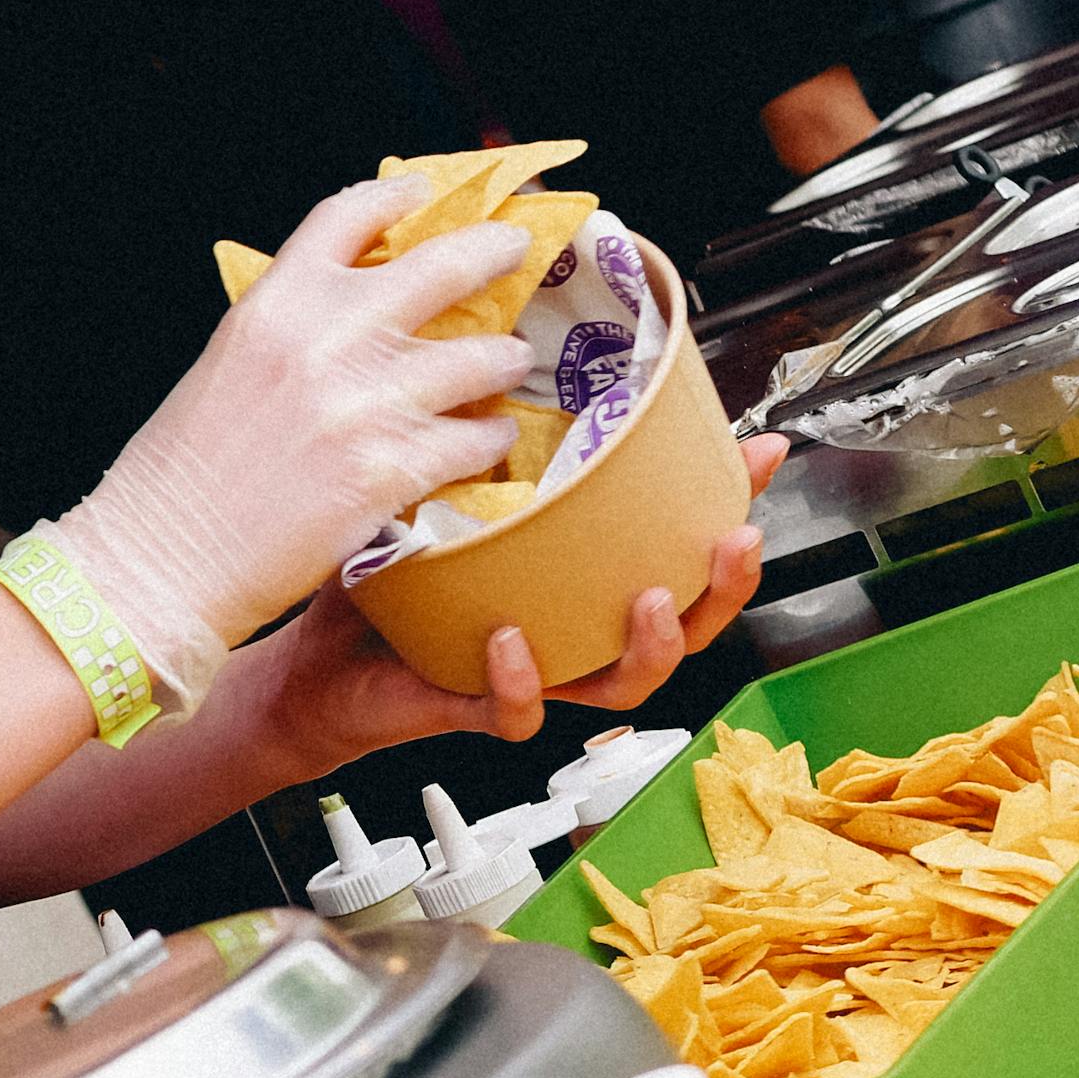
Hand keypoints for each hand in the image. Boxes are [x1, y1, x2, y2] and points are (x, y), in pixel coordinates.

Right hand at [52, 177, 538, 712]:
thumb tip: (359, 308)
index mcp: (275, 301)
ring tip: (508, 363)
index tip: (426, 193)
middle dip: (494, 251)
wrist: (164, 555)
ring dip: (503, 359)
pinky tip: (488, 442)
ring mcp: (367, 404)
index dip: (398, 195)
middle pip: (443, 265)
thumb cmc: (181, 469)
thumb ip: (294, 326)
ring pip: (482, 358)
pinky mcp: (392, 470)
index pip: (349, 216)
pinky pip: (476, 440)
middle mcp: (326, 338)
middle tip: (515, 250)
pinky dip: (489, 439)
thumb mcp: (229, 361)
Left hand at [264, 435, 785, 767]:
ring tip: (646, 601)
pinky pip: (515, 709)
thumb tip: (535, 368)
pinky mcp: (472, 703)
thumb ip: (507, 445)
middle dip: (721, 592)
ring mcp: (531, 672)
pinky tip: (511, 641)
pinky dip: (520, 682)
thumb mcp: (456, 494)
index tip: (758, 459)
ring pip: (618, 684)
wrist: (320, 657)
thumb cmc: (395, 574)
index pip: (682, 557)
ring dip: (646, 647)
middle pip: (680, 629)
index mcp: (579, 582)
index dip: (730, 510)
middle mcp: (570, 631)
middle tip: (732, 542)